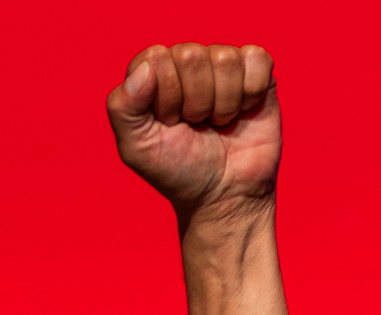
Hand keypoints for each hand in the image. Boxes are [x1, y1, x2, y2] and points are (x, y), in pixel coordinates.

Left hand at [108, 43, 279, 224]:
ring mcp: (221, 64)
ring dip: (222, 103)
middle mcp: (185, 62)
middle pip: (191, 55)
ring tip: (216, 122)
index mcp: (151, 74)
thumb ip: (123, 107)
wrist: (223, 192)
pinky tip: (242, 111)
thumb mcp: (136, 147)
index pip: (155, 58)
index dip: (164, 96)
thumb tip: (145, 69)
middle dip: (193, 101)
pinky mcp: (257, 69)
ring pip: (225, 59)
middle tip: (193, 124)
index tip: (168, 122)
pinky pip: (256, 59)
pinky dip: (250, 93)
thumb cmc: (176, 169)